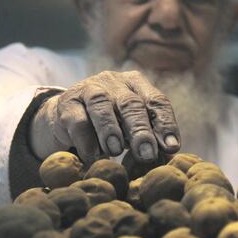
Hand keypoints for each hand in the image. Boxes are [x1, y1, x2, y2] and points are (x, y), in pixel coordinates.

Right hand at [29, 71, 180, 163]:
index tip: (171, 147)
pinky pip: (78, 121)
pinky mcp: (67, 103)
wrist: (65, 117)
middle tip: (146, 154)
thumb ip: (149, 135)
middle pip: (130, 103)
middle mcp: (114, 82)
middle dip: (140, 130)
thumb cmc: (110, 124)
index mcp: (136, 84)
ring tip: (115, 151)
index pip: (156, 101)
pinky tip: (93, 156)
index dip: (165, 124)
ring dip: (110, 130)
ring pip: (102, 105)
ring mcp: (88, 89)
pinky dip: (87, 141)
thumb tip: (170, 154)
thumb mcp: (131, 127)